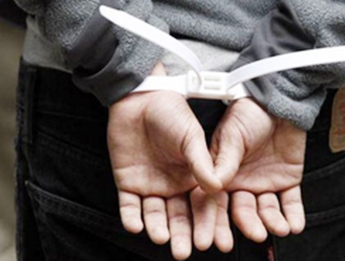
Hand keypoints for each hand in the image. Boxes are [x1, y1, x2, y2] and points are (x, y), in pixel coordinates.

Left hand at [107, 63, 221, 259]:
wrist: (139, 98)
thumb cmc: (171, 112)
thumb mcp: (191, 136)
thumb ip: (202, 162)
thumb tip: (217, 186)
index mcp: (193, 177)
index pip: (203, 207)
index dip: (208, 224)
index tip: (211, 241)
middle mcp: (173, 186)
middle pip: (179, 217)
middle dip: (182, 235)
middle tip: (183, 251)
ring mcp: (150, 186)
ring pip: (155, 215)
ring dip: (158, 228)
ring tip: (162, 237)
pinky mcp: (128, 183)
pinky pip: (129, 206)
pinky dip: (131, 217)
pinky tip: (136, 225)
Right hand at [210, 98, 306, 241]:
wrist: (281, 101)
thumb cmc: (250, 112)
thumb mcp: (233, 134)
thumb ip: (225, 159)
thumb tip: (213, 183)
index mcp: (222, 173)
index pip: (217, 201)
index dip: (216, 219)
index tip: (218, 236)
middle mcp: (242, 182)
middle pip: (243, 211)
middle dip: (248, 225)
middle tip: (254, 234)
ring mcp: (265, 183)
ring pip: (267, 210)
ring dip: (272, 222)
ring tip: (278, 228)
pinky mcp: (287, 181)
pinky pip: (291, 202)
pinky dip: (293, 215)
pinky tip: (294, 225)